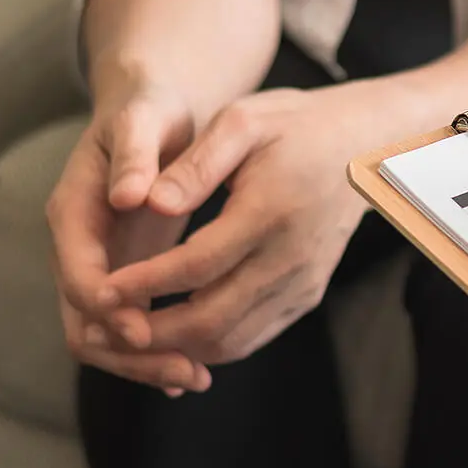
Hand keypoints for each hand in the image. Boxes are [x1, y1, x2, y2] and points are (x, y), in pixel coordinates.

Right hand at [46, 84, 210, 393]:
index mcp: (74, 212)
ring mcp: (101, 266)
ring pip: (105, 334)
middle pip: (84, 321)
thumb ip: (133, 155)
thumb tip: (127, 196)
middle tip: (181, 373)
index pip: (77, 274)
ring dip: (145, 361)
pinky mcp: (127, 276)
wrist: (153, 112)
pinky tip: (195, 369)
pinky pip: (131, 325)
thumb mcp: (142, 121)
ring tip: (195, 378)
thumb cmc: (149, 112)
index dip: (107, 306)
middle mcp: (79, 248)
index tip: (142, 328)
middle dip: (127, 353)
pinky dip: (157, 350)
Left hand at [99, 81, 393, 365]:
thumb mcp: (243, 120)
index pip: (196, 265)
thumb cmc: (297, 126)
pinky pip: (251, 336)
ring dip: (176, 348)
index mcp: (271, 211)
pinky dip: (207, 344)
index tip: (101, 289)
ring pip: (231, 340)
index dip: (144, 284)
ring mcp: (303, 283)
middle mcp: (292, 258)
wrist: (365, 148)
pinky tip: (172, 332)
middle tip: (104, 327)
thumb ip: (195, 164)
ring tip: (129, 335)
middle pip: (212, 319)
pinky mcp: (308, 295)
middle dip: (151, 332)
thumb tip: (148, 202)